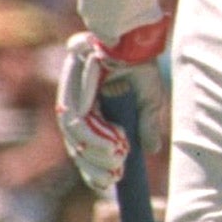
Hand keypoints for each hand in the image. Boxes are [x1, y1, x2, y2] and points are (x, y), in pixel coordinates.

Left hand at [54, 19, 169, 193]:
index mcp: (93, 111)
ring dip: (98, 156)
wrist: (131, 38)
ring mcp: (70, 101)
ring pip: (76, 141)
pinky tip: (117, 147)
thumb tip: (151, 151)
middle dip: (93, 169)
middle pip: (77, 148)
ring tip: (120, 165)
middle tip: (112, 182)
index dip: (96, 167)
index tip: (109, 183)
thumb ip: (146, 125)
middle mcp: (77, 108)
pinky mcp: (69, 93)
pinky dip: (97, 140)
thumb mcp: (149, 101)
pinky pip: (78, 125)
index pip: (88, 147)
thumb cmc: (138, 64)